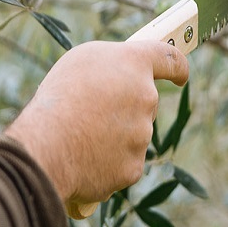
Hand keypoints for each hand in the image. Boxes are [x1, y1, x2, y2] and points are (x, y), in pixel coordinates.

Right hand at [5, 40, 188, 216]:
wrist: (47, 146)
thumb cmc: (58, 98)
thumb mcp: (81, 60)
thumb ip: (113, 65)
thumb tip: (123, 79)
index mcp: (135, 63)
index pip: (170, 59)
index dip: (177, 67)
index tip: (180, 75)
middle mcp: (147, 97)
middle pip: (143, 102)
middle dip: (123, 107)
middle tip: (90, 112)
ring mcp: (143, 135)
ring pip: (131, 134)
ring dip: (110, 135)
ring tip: (78, 136)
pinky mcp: (133, 167)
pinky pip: (121, 162)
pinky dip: (104, 163)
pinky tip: (82, 159)